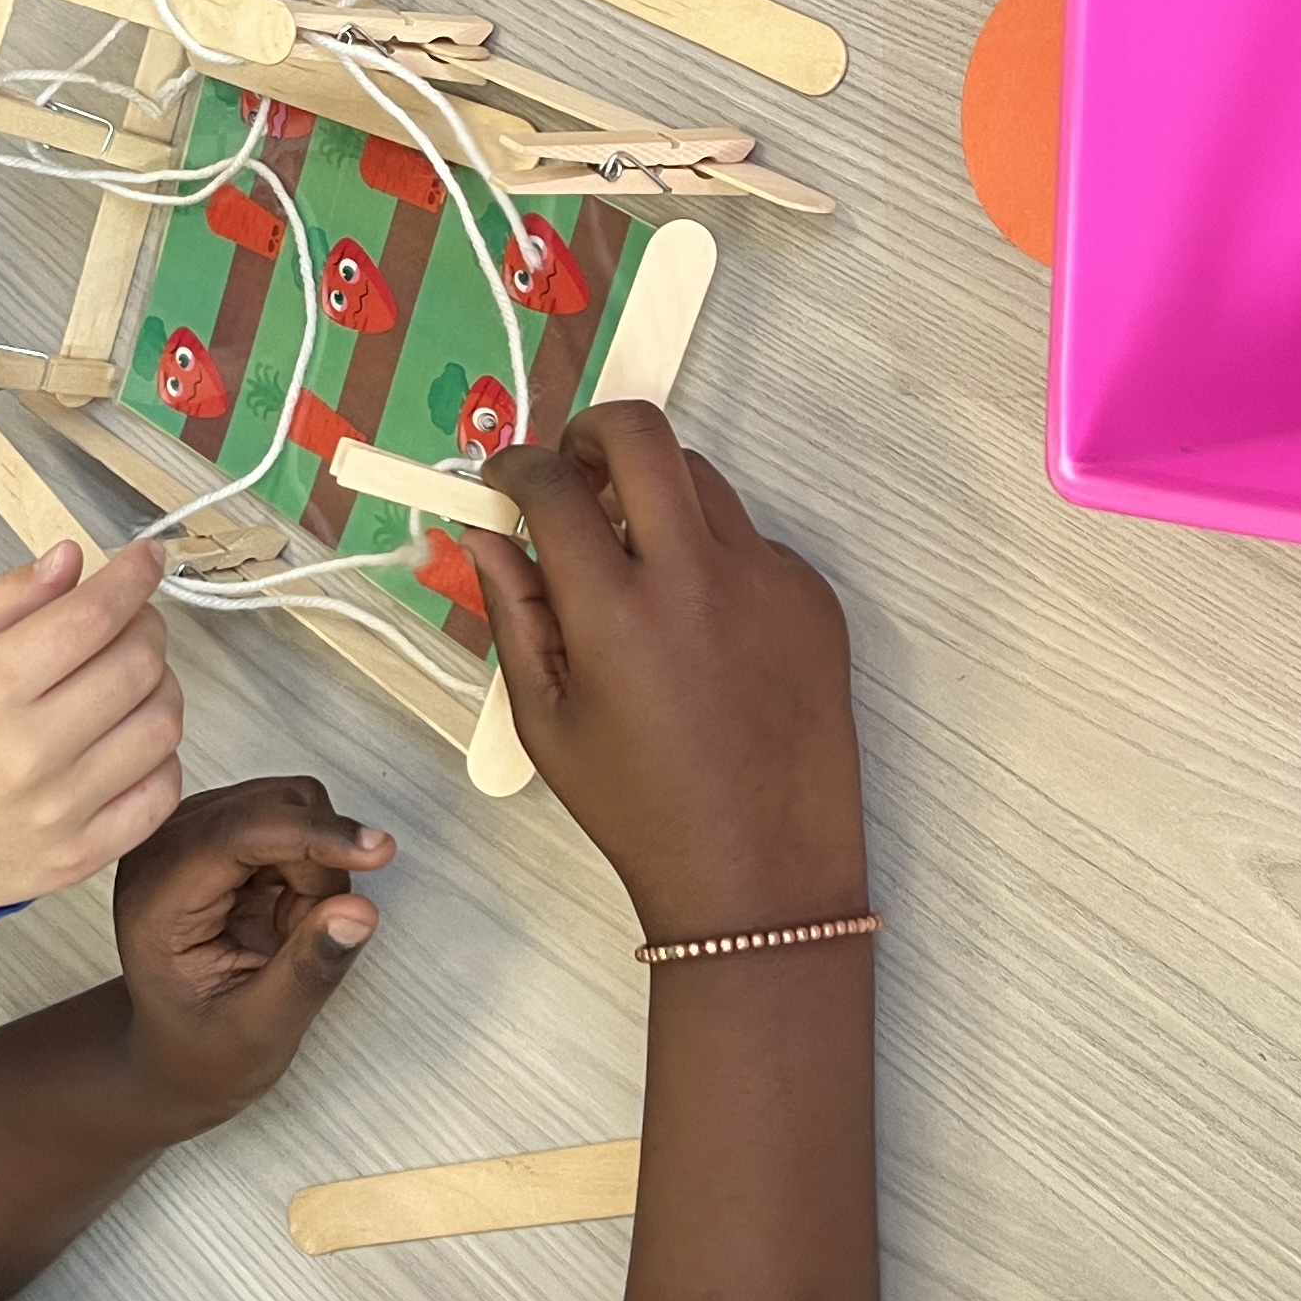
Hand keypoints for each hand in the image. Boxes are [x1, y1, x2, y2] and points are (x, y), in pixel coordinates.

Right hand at [0, 540, 183, 907]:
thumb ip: (3, 603)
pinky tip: (126, 742)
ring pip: (162, 725)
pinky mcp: (81, 856)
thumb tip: (71, 559)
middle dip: (146, 626)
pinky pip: (162, 793)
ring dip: (158, 687)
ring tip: (125, 682)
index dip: (133, 576)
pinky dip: (159, 756)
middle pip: (138, 664)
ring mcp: (61, 811)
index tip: (147, 559)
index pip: (93, 616)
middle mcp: (29, 752)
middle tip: (128, 622)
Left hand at [108, 775, 391, 1118]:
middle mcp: (162, 850)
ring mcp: (190, 832)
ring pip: (290, 805)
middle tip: (303, 935)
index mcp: (153, 900)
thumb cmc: (205, 1048)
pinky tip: (284, 912)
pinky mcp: (220, 827)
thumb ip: (306, 971)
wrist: (178, 1049)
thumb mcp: (258, 1031)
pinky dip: (310, 863)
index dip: (311, 836)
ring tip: (289, 930)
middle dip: (316, 868)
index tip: (377, 852)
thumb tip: (358, 910)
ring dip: (316, 866)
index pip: (236, 834)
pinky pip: (293, 816)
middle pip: (271, 808)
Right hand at [464, 405, 866, 941]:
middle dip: (592, 432)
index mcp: (615, 611)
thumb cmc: (642, 808)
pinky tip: (700, 629)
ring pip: (701, 479)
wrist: (761, 868)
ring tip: (634, 563)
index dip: (516, 467)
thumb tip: (487, 532)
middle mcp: (697, 575)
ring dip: (655, 494)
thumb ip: (513, 610)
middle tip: (574, 471)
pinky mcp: (813, 596)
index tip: (507, 479)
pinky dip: (713, 555)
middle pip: (641, 433)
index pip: (552, 484)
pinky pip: (750, 539)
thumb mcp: (546, 719)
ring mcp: (766, 579)